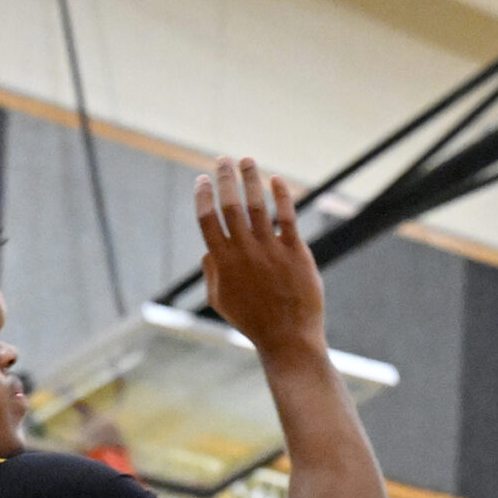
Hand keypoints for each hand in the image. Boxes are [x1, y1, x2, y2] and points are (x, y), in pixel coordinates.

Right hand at [194, 157, 326, 356]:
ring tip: (247, 161)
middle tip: (222, 159)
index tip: (202, 179)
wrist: (288, 338)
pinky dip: (282, 196)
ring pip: (258, 206)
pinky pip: (288, 217)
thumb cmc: (252, 321)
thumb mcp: (220, 300)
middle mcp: (244, 252)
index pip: (207, 220)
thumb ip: (211, 272)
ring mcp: (271, 250)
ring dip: (250, 179)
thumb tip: (208, 249)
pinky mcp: (296, 252)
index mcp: (222, 262)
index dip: (202, 196)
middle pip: (230, 205)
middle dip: (224, 179)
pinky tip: (277, 180)